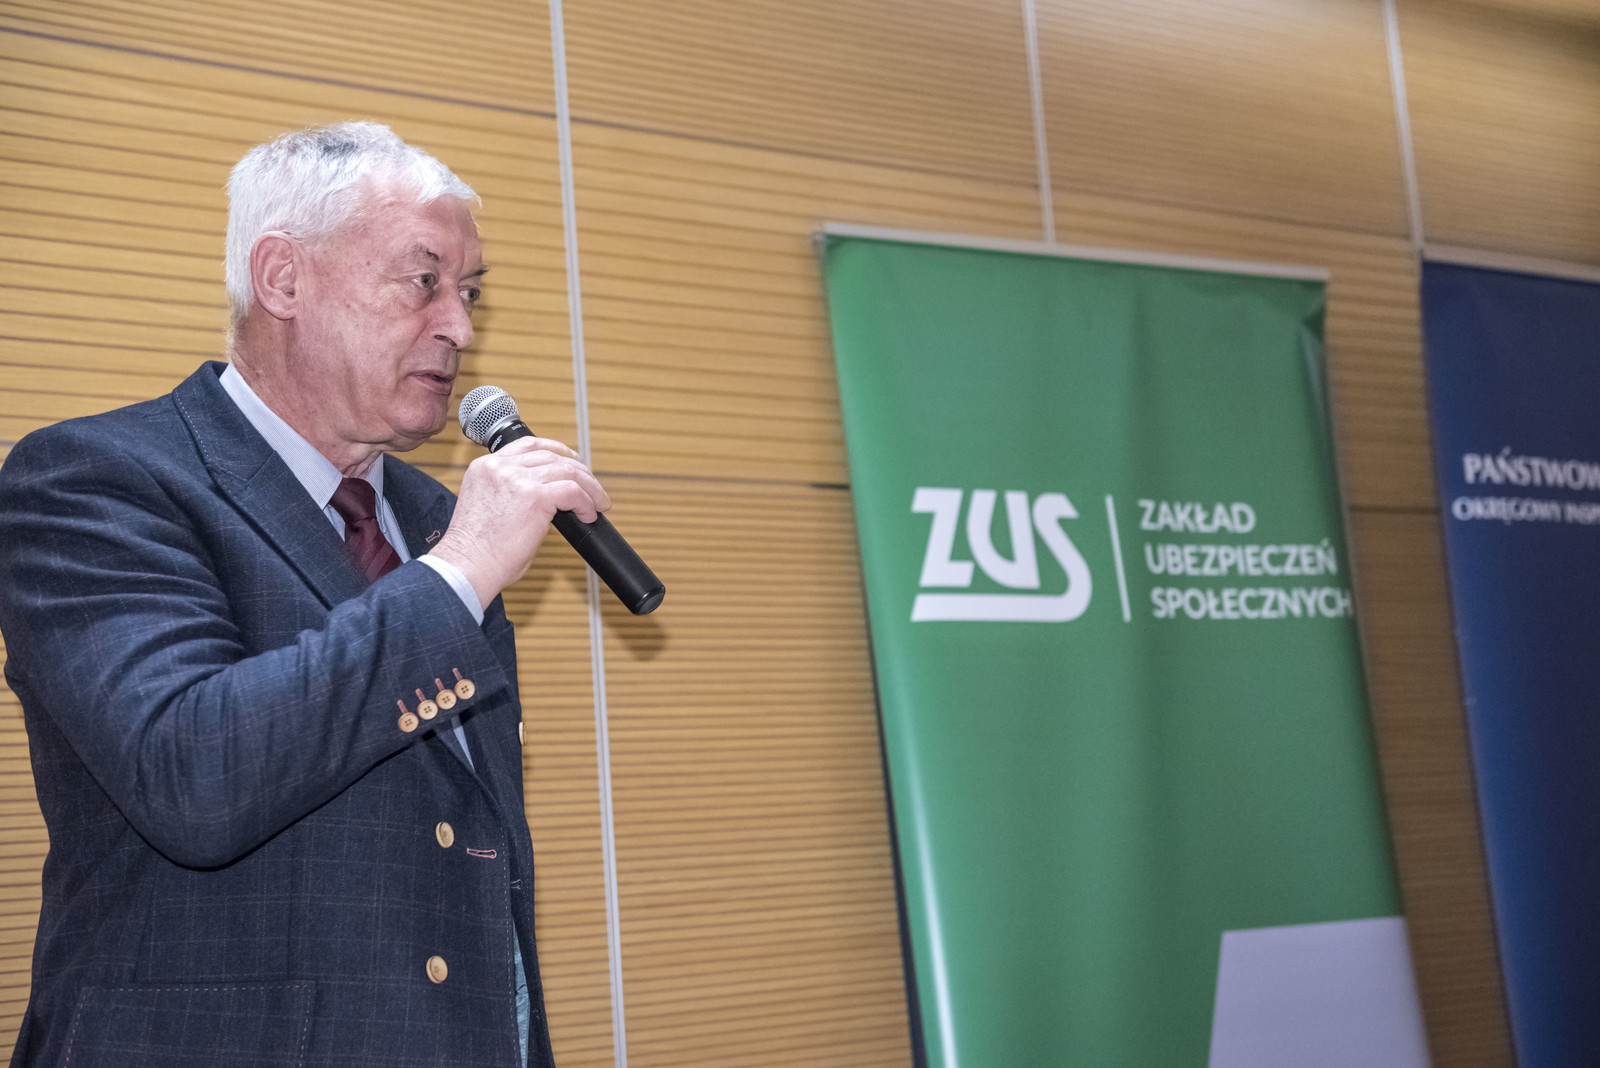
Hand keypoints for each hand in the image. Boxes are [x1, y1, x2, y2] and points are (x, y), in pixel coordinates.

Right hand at [427, 436, 610, 607]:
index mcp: (485, 467)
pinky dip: (587, 502)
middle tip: (592, 487)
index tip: (572, 463)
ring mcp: (518, 479)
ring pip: (567, 470)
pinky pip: (572, 491)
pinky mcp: (534, 496)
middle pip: (552, 455)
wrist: (467, 567)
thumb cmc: (477, 551)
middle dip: (578, 470)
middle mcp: (500, 467)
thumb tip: (547, 498)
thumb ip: (513, 493)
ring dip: (589, 487)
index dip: (557, 451)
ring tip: (598, 504)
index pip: (528, 445)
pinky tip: (588, 515)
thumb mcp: (490, 507)